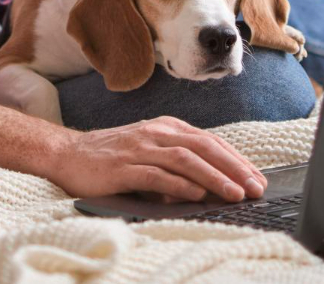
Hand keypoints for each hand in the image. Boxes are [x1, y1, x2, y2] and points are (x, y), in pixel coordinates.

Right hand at [46, 116, 266, 201]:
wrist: (66, 154)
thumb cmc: (112, 158)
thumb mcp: (150, 154)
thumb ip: (178, 165)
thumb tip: (211, 187)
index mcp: (167, 128)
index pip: (210, 142)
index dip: (237, 159)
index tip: (257, 178)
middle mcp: (156, 134)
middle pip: (204, 147)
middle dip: (234, 168)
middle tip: (256, 187)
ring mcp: (139, 148)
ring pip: (185, 160)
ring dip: (214, 177)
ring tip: (234, 194)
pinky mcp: (122, 168)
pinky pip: (156, 175)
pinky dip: (179, 185)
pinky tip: (197, 195)